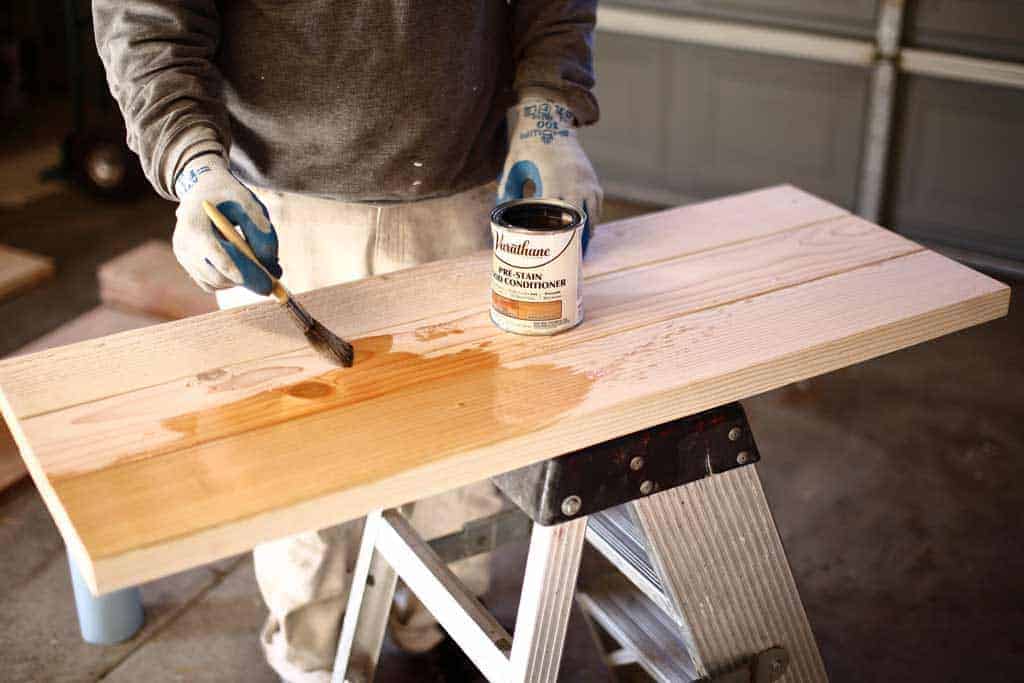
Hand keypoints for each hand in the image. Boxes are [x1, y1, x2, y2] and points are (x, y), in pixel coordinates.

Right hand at [172, 153, 281, 293]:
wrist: (202, 189)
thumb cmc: (227, 194)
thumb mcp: (248, 202)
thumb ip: (260, 228)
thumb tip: (270, 263)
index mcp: (194, 224)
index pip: (214, 253)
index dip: (238, 270)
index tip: (262, 282)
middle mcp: (183, 244)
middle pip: (216, 275)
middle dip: (246, 280)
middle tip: (271, 282)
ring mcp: (183, 257)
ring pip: (215, 283)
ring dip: (238, 282)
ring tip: (258, 267)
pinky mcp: (188, 265)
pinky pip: (210, 284)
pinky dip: (228, 282)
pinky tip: (241, 268)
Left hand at [498, 97, 602, 252]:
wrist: (550, 119)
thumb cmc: (527, 144)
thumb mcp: (513, 165)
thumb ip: (507, 189)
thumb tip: (500, 214)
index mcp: (552, 179)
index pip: (554, 216)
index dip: (552, 235)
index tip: (548, 250)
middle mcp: (573, 181)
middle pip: (576, 221)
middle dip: (573, 241)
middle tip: (567, 259)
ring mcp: (586, 179)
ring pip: (591, 214)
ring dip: (586, 232)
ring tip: (581, 251)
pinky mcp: (592, 177)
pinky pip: (597, 203)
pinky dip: (593, 218)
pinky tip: (588, 231)